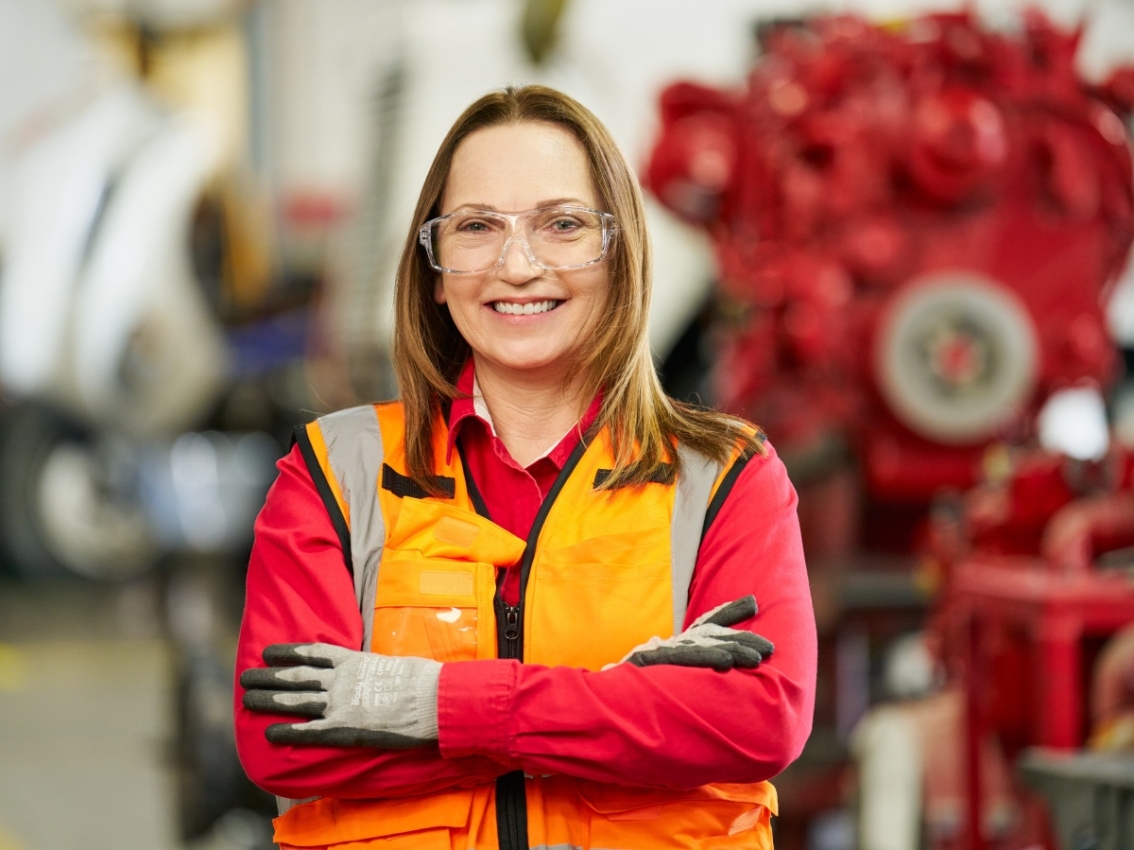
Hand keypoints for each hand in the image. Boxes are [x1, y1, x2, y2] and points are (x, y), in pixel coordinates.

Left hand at [240, 643, 440, 747]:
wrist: (433, 699)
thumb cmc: (423, 680)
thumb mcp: (396, 664)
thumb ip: (377, 668)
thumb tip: (375, 671)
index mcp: (354, 660)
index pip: (313, 652)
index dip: (288, 652)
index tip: (268, 652)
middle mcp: (340, 679)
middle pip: (296, 675)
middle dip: (268, 676)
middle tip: (245, 677)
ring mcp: (340, 703)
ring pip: (295, 700)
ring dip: (268, 700)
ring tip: (246, 699)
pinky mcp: (344, 727)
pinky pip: (308, 730)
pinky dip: (287, 731)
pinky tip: (268, 733)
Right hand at [612, 595, 773, 671]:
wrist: (603, 694)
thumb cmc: (637, 685)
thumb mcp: (667, 670)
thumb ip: (692, 663)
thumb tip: (719, 664)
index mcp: (677, 644)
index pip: (707, 622)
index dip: (730, 611)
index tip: (753, 603)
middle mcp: (673, 643)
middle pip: (713, 634)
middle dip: (742, 639)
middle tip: (769, 648)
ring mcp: (664, 651)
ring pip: (705, 646)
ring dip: (733, 649)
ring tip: (757, 658)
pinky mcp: (655, 660)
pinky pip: (687, 657)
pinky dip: (708, 658)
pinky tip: (727, 662)